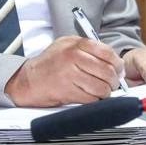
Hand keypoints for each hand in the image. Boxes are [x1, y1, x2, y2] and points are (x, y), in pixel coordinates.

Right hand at [4, 35, 123, 106]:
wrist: (26, 80)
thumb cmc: (49, 64)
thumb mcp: (66, 46)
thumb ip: (88, 48)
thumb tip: (112, 59)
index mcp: (75, 43)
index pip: (106, 51)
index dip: (117, 63)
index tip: (119, 69)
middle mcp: (73, 56)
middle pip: (106, 70)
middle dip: (114, 80)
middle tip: (113, 83)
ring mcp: (69, 74)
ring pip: (100, 86)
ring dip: (105, 92)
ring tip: (102, 92)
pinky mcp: (66, 91)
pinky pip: (90, 98)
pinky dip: (95, 100)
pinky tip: (91, 97)